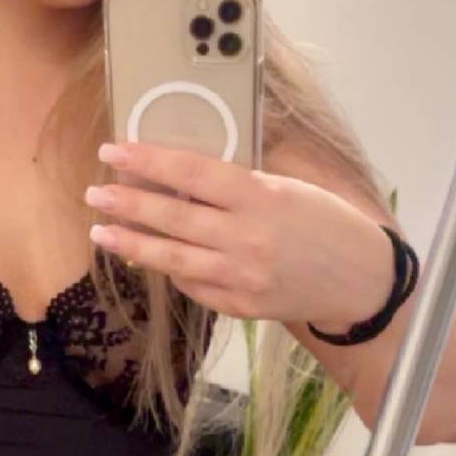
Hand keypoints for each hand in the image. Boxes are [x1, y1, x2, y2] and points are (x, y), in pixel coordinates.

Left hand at [84, 139, 393, 330]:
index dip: (148, 160)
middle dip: (127, 203)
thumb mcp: (287, 188)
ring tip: (101, 231)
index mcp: (260, 196)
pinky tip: (147, 256)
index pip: (191, 172)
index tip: (114, 150)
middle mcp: (246, 237)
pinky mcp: (239, 305)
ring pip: (172, 257)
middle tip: (95, 192)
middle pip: (173, 216)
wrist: (360, 280)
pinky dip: (169, 269)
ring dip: (132, 243)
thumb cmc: (326, 223)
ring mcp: (240, 276)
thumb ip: (236, 185)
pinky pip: (192, 285)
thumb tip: (179, 176)